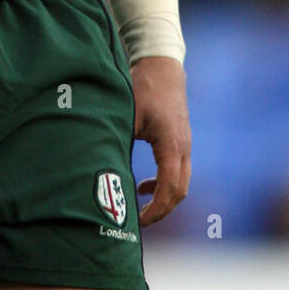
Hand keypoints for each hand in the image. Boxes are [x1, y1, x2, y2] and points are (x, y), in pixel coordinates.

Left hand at [130, 55, 190, 225]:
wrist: (161, 67)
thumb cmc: (143, 88)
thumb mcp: (128, 115)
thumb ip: (120, 142)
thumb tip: (103, 170)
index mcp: (171, 144)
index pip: (169, 187)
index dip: (156, 209)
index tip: (139, 221)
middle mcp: (183, 148)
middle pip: (180, 191)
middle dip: (161, 211)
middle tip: (139, 222)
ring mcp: (185, 145)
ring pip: (181, 184)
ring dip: (163, 198)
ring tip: (140, 207)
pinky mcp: (180, 142)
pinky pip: (178, 172)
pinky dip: (163, 184)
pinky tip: (143, 186)